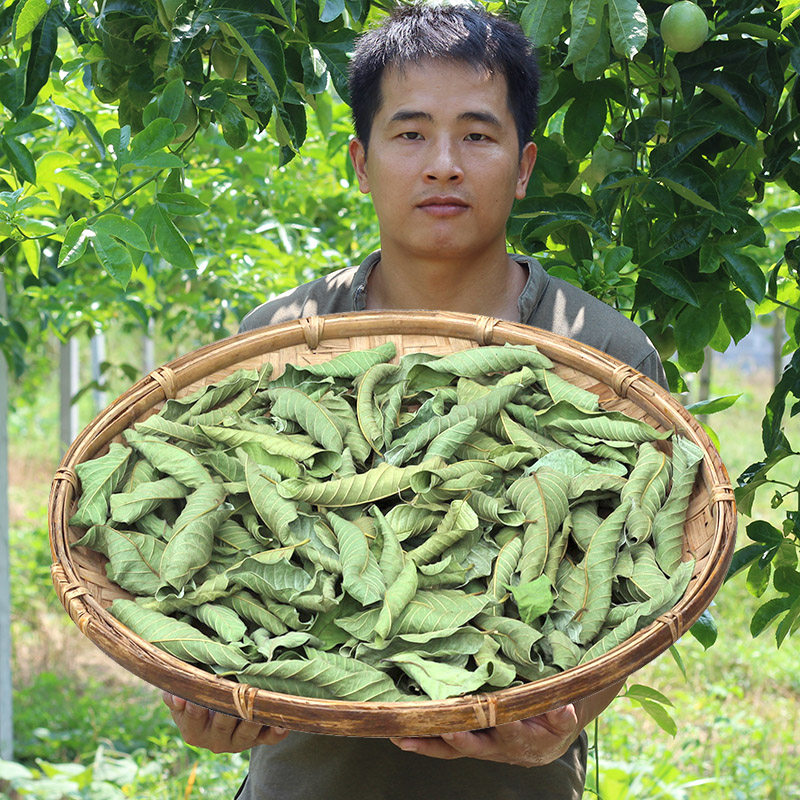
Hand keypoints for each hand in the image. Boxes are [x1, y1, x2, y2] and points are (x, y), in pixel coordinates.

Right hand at [162, 692, 290, 753]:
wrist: (220, 707)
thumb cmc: (200, 695)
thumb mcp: (183, 695)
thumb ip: (175, 694)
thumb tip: (177, 695)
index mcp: (193, 731)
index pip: (193, 718)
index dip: (196, 706)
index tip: (201, 693)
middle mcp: (216, 741)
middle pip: (223, 724)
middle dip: (229, 705)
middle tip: (236, 688)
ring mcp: (239, 742)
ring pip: (247, 732)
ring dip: (253, 715)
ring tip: (257, 699)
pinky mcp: (259, 740)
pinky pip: (269, 739)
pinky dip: (276, 731)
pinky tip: (282, 723)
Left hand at [389, 705, 579, 767]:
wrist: (548, 736)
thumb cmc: (555, 720)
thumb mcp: (565, 717)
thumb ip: (563, 715)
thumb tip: (564, 709)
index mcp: (524, 740)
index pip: (512, 733)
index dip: (503, 726)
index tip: (496, 716)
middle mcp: (498, 748)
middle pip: (474, 746)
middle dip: (458, 738)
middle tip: (444, 730)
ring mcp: (480, 747)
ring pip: (451, 750)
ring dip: (427, 744)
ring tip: (402, 738)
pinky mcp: (467, 743)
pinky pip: (442, 746)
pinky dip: (423, 741)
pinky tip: (401, 736)